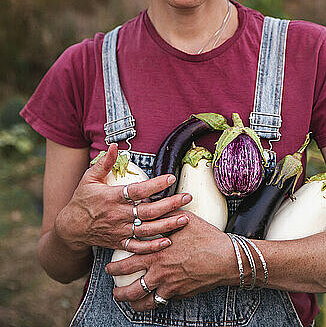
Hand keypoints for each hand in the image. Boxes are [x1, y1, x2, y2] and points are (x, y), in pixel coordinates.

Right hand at [54, 144, 191, 252]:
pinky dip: (153, 246)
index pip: (138, 190)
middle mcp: (118, 215)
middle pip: (148, 211)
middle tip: (187, 197)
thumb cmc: (82, 200)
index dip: (155, 184)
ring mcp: (119, 231)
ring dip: (167, 224)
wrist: (71, 228)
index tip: (171, 177)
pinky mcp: (119, 243)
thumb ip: (104, 163)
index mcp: (111, 197)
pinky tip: (168, 240)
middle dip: (170, 204)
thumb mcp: (89, 178)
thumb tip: (114, 145)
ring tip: (185, 218)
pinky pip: (138, 247)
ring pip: (147, 230)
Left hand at [106, 210, 237, 310]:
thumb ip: (165, 215)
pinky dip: (152, 304)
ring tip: (126, 301)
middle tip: (113, 290)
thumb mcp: (184, 220)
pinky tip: (149, 302)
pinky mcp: (180, 294)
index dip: (115, 268)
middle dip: (119, 291)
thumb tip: (151, 205)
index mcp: (157, 253)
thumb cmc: (205, 237)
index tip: (108, 268)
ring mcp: (169, 287)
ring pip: (144, 301)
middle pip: (131, 288)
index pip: (128, 263)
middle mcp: (160, 273)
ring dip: (132, 303)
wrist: (225, 259)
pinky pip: (161, 303)